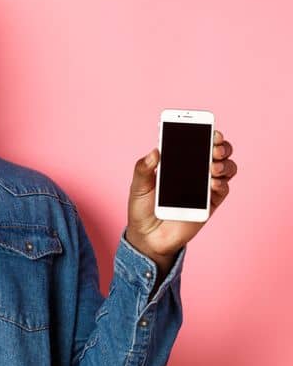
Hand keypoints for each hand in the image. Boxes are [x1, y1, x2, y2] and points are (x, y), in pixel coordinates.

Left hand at [125, 129, 236, 276]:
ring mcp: (205, 186)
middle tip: (214, 147)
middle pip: (217, 152)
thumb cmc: (142, 208)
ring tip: (213, 166)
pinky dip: (222, 183)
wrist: (147, 237)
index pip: (195, 142)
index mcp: (178, 162)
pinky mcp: (211, 203)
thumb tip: (155, 151)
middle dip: (221, 146)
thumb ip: (143, 169)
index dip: (205, 133)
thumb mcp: (138, 187)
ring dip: (224, 163)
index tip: (208, 128)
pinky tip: (214, 183)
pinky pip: (223, 189)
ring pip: (226, 168)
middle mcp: (195, 171)